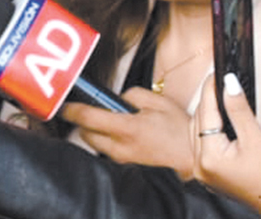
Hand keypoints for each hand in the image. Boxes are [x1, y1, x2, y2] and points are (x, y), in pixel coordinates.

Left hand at [63, 87, 194, 178]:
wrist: (196, 158)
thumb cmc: (180, 131)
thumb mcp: (158, 102)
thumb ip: (131, 95)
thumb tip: (116, 98)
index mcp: (127, 128)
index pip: (87, 118)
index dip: (71, 110)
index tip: (64, 105)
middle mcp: (121, 146)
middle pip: (85, 133)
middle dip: (84, 121)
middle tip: (94, 111)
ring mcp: (122, 159)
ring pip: (94, 144)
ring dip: (95, 132)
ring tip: (111, 123)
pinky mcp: (126, 166)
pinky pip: (106, 151)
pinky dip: (106, 141)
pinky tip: (120, 135)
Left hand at [193, 74, 260, 218]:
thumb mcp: (257, 139)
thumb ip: (239, 110)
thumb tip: (229, 82)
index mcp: (208, 157)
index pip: (205, 113)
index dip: (209, 90)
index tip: (215, 72)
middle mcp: (199, 166)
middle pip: (197, 122)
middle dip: (207, 100)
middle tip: (217, 79)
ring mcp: (203, 171)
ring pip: (197, 132)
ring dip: (207, 114)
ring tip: (218, 94)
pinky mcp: (210, 174)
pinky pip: (203, 144)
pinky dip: (209, 129)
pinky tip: (218, 118)